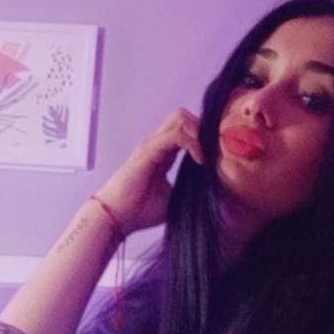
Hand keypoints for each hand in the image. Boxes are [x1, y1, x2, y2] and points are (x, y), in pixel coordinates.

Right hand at [94, 108, 203, 234]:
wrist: (115, 219)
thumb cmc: (139, 211)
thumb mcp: (174, 198)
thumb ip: (191, 190)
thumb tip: (215, 195)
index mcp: (162, 152)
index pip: (185, 128)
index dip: (204, 135)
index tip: (218, 153)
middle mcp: (156, 144)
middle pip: (182, 115)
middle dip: (202, 127)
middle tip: (213, 150)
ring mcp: (151, 145)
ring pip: (179, 118)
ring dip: (198, 132)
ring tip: (207, 154)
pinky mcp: (148, 152)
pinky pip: (175, 135)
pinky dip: (192, 143)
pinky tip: (200, 160)